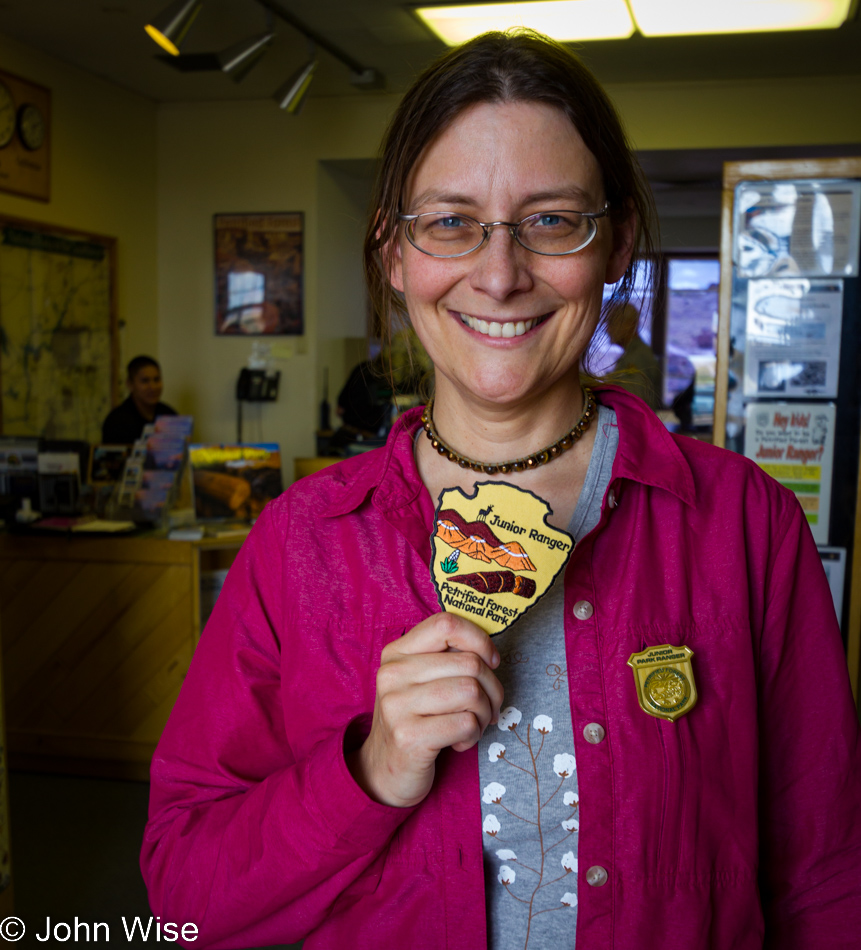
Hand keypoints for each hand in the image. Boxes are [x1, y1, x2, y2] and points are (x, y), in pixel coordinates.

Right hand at [346, 612, 502, 807]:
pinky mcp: (409, 736)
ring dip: (484, 714)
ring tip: (473, 726)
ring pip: (471, 692)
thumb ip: (446, 659)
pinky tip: (459, 742)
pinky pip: (466, 723)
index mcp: (397, 653)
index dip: (479, 640)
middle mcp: (392, 674)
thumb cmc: (416, 721)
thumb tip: (489, 651)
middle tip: (488, 708)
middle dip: (492, 689)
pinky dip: (474, 735)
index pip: (446, 623)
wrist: (384, 772)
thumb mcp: (421, 681)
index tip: (491, 661)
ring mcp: (397, 705)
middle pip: (469, 663)